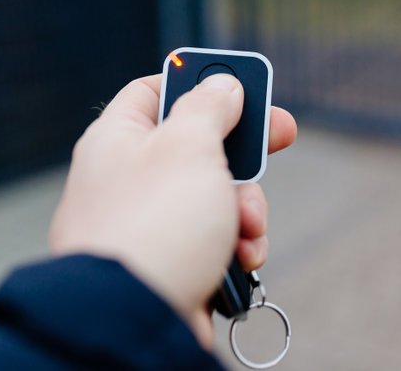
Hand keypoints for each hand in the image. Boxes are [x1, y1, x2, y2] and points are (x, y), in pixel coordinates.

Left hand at [48, 74, 295, 348]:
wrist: (134, 318)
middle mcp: (130, 177)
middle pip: (199, 143)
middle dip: (245, 152)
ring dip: (247, 206)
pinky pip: (216, 239)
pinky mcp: (172, 261)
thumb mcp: (189, 145)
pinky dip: (237, 244)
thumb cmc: (155, 224)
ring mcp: (150, 222)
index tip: (241, 84)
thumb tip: (222, 85)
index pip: (156, 89)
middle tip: (281, 136)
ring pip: (217, 194)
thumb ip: (209, 106)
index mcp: (119, 138)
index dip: (200, 81)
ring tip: (246, 226)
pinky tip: (242, 257)